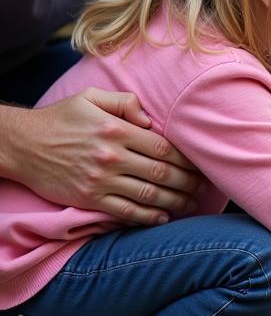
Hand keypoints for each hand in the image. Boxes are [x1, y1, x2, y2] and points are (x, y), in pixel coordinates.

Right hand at [1, 89, 201, 224]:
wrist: (22, 144)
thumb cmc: (61, 118)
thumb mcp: (91, 97)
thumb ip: (125, 102)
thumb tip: (150, 119)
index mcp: (116, 130)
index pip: (163, 148)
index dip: (187, 159)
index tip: (200, 164)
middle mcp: (111, 157)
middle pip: (161, 173)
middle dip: (187, 182)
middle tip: (202, 187)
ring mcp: (100, 181)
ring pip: (147, 195)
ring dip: (174, 201)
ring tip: (191, 203)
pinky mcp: (89, 199)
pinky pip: (124, 212)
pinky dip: (147, 218)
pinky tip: (163, 218)